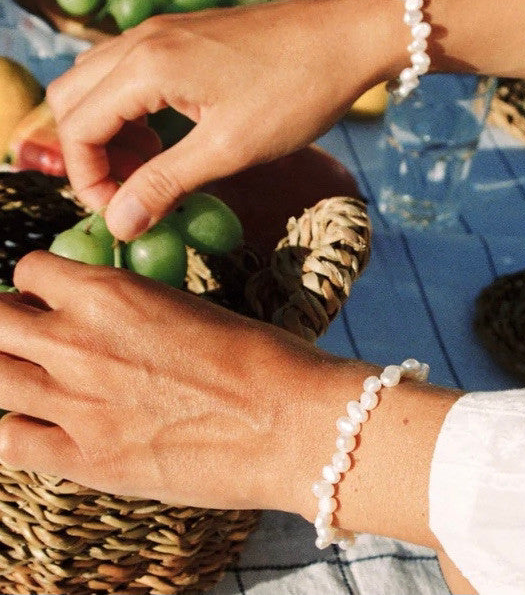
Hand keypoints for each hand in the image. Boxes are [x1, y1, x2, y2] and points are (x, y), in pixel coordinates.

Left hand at [0, 250, 365, 510]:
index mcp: (109, 294)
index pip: (29, 269)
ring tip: (41, 380)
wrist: (291, 422)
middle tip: (39, 338)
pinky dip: (19, 429)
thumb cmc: (261, 359)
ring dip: (11, 372)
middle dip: (11, 324)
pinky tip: (48, 428)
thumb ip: (137, 314)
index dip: (39, 285)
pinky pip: (9, 439)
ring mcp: (73, 404)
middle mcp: (76, 343)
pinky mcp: (85, 461)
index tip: (54, 299)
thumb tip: (115, 321)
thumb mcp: (193, 313)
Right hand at [46, 0, 405, 239]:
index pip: (77, 127)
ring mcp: (162, 31)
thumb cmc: (297, 92)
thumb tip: (120, 224)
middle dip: (91, 154)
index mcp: (145, 66)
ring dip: (111, 131)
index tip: (121, 214)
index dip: (88, 180)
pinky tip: (169, 136)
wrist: (347, 37)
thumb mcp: (230, 148)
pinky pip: (131, 72)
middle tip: (132, 191)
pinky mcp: (184, 34)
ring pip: (99, 84)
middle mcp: (141, 39)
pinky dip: (133, 110)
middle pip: (74, 100)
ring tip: (152, 168)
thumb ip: (166, 183)